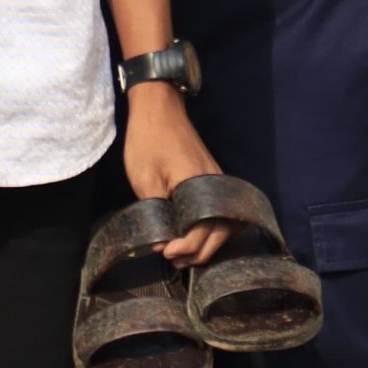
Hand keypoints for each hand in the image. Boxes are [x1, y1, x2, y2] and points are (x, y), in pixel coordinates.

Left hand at [121, 84, 227, 265]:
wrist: (158, 107)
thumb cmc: (148, 141)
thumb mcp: (144, 179)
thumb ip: (155, 215)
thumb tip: (160, 246)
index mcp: (199, 186)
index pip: (200, 232)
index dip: (184, 249)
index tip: (164, 253)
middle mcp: (216, 186)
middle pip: (219, 233)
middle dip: (197, 252)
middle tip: (173, 260)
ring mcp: (218, 181)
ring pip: (223, 225)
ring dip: (206, 244)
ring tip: (182, 254)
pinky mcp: (213, 178)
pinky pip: (220, 212)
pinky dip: (212, 229)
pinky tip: (196, 236)